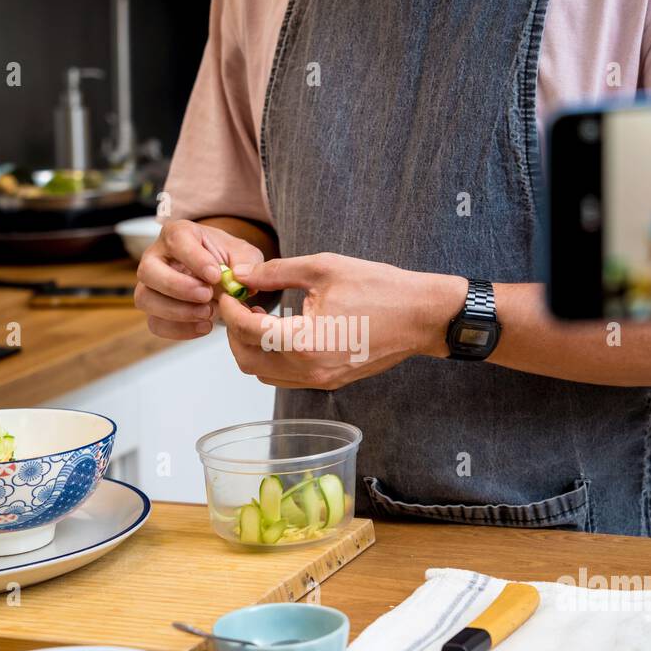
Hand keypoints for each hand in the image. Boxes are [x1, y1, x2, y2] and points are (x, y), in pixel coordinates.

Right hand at [134, 219, 264, 338]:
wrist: (219, 276)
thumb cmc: (226, 259)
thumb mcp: (243, 254)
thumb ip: (247, 263)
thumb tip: (239, 279)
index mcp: (178, 234)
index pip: (176, 240)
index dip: (194, 259)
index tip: (216, 275)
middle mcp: (156, 256)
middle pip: (148, 271)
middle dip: (178, 287)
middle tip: (207, 295)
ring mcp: (151, 284)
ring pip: (145, 299)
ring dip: (178, 311)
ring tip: (209, 313)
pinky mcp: (154, 309)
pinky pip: (155, 323)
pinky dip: (180, 330)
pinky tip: (205, 326)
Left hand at [218, 252, 465, 388]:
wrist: (421, 317)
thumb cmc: (380, 289)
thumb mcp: (324, 269)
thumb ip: (277, 273)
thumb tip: (243, 275)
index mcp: (304, 341)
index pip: (247, 330)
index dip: (231, 308)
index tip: (229, 290)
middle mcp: (308, 369)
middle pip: (247, 360)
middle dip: (236, 331)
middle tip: (241, 303)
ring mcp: (319, 379)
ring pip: (264, 373)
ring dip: (253, 346)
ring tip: (261, 316)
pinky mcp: (329, 381)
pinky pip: (286, 377)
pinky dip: (273, 357)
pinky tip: (282, 330)